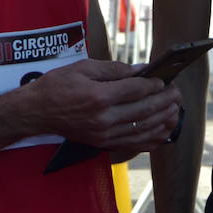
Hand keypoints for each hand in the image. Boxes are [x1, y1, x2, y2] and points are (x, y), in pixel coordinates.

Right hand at [30, 59, 182, 151]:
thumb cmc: (57, 86)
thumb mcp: (83, 68)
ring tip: (174, 110)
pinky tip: (163, 132)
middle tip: (176, 94)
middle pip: (144, 111)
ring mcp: (103, 135)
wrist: (36, 112)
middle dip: (164, 102)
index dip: (153, 85)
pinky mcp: (102, 144)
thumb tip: (140, 70)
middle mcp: (103, 119)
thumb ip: (114, 70)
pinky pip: (134, 144)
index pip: (135, 91)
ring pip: (143, 130)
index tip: (164, 81)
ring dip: (163, 121)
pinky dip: (152, 139)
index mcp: (98, 97)